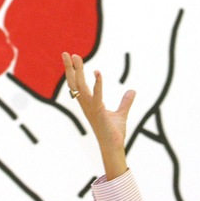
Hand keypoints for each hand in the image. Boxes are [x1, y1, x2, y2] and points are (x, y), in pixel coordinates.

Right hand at [62, 52, 134, 179]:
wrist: (114, 147)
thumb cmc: (114, 133)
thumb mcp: (121, 114)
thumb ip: (126, 102)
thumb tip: (132, 91)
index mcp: (88, 103)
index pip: (77, 85)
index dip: (73, 71)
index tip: (71, 58)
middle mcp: (86, 104)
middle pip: (74, 83)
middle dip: (70, 68)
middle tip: (67, 53)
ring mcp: (91, 108)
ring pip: (80, 87)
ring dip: (78, 71)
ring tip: (77, 57)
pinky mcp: (98, 112)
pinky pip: (96, 96)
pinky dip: (97, 84)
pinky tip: (97, 72)